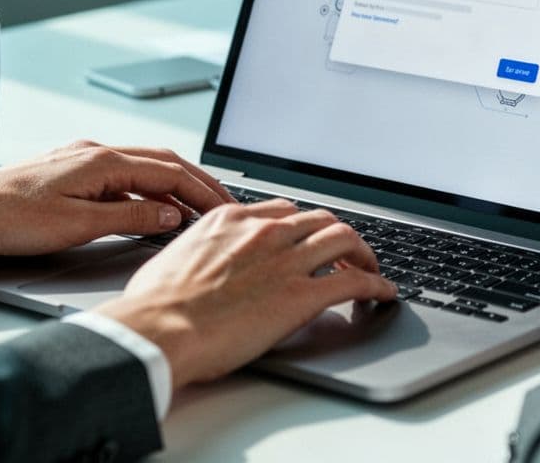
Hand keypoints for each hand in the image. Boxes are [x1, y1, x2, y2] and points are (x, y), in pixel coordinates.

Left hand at [0, 141, 234, 272]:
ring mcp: (82, 160)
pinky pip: (123, 176)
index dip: (203, 190)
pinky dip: (148, 190)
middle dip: (198, 183)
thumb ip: (129, 219)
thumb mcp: (77, 225)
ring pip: (144, 168)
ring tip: (197, 209)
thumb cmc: (7, 218)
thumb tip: (169, 215)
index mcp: (102, 160)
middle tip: (225, 205)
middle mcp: (95, 152)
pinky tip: (152, 209)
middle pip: (163, 162)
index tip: (228, 207)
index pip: (170, 170)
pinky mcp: (70, 172)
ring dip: (174, 186)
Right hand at [96, 199, 397, 389]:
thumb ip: (202, 251)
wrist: (158, 330)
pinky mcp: (302, 296)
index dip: (303, 226)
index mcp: (231, 219)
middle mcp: (264, 232)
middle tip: (347, 253)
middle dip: (338, 235)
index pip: (283, 210)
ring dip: (364, 254)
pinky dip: (377, 284)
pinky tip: (384, 293)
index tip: (308, 238)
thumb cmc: (154, 305)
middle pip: (321, 219)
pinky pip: (355, 281)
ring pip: (345, 239)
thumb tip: (202, 263)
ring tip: (371, 270)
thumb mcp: (175, 257)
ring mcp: (286, 261)